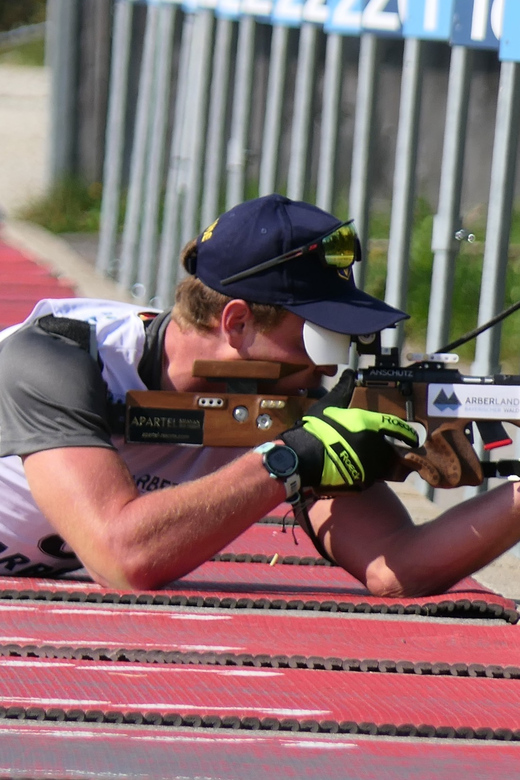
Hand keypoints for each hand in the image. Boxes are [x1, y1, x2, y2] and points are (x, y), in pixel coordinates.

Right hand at [281, 369, 418, 490]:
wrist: (305, 457)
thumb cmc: (316, 429)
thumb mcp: (329, 405)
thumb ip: (343, 390)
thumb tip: (349, 373)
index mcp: (369, 424)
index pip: (396, 428)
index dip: (406, 433)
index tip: (412, 437)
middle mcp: (374, 444)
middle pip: (392, 449)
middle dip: (392, 449)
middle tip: (389, 449)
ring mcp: (370, 464)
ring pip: (384, 465)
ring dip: (382, 463)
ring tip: (374, 461)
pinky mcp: (363, 480)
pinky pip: (373, 477)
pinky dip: (370, 473)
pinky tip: (360, 470)